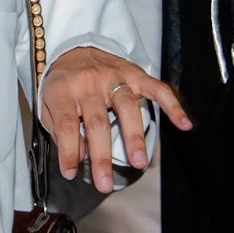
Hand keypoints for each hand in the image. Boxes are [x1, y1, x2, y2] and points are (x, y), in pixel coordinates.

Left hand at [39, 46, 190, 191]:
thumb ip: (60, 130)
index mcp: (63, 90)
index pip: (65, 124)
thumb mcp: (49, 104)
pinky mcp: (134, 73)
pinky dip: (172, 105)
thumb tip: (79, 156)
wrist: (74, 49)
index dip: (68, 151)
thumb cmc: (63, 84)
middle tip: (105, 183)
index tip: (70, 173)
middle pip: (96, 121)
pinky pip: (156, 88)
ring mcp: (113, 77)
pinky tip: (184, 124)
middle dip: (101, 156)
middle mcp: (88, 83)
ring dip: (133, 136)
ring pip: (126, 106)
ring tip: (139, 162)